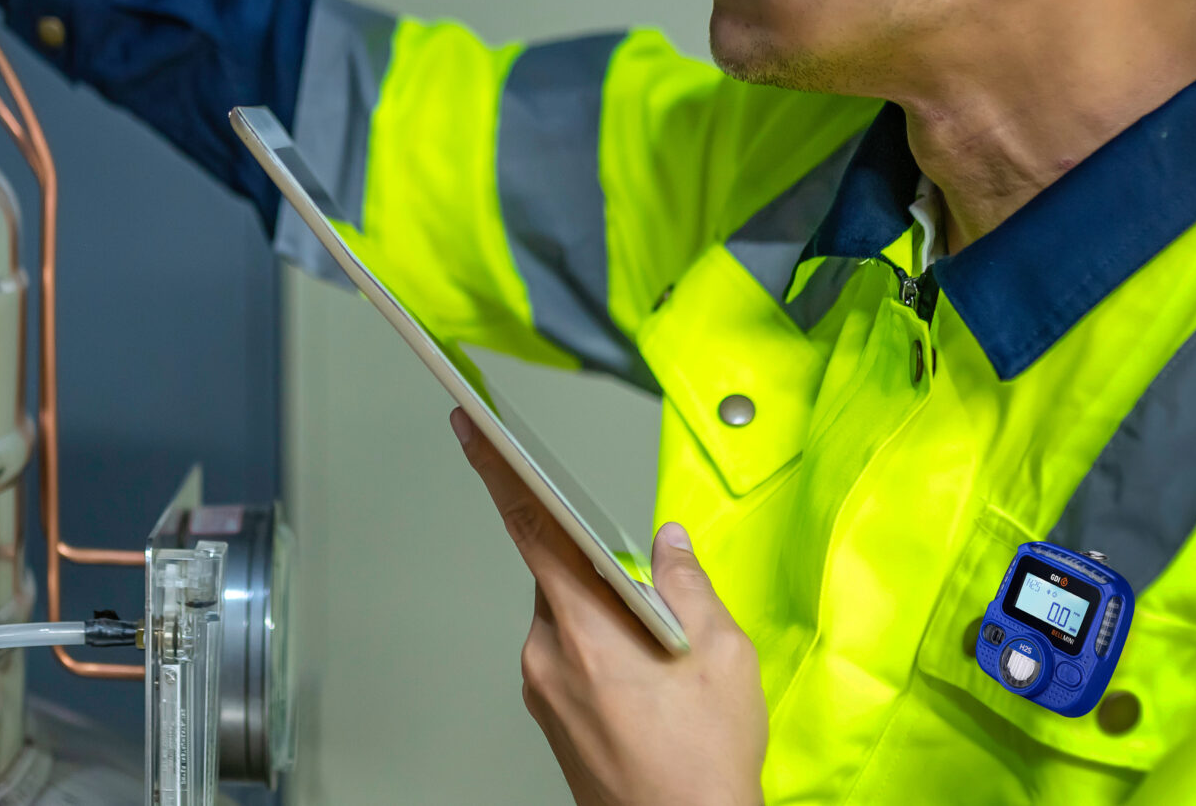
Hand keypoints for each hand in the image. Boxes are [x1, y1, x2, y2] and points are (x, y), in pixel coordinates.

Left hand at [451, 409, 767, 805]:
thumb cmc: (700, 769)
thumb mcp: (723, 658)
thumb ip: (690, 586)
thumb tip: (669, 545)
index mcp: (586, 630)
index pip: (532, 527)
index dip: (498, 469)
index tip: (472, 428)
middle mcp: (548, 657)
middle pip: (560, 575)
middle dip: (604, 572)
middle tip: (656, 610)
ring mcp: (543, 689)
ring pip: (568, 617)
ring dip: (607, 617)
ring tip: (662, 664)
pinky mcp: (549, 714)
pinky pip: (569, 654)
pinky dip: (603, 650)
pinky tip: (646, 684)